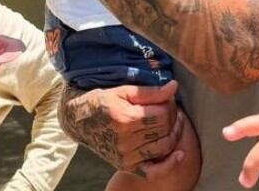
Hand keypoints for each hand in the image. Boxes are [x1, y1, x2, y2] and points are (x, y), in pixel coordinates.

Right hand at [59, 82, 186, 178]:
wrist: (79, 121)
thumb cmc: (102, 102)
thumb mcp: (123, 91)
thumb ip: (150, 91)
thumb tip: (174, 87)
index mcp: (125, 119)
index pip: (162, 114)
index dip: (170, 105)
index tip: (167, 99)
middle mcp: (126, 140)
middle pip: (164, 131)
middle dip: (173, 118)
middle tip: (170, 109)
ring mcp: (126, 156)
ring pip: (163, 148)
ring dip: (174, 135)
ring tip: (173, 124)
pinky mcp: (126, 166)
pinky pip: (153, 171)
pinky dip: (169, 165)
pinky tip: (179, 154)